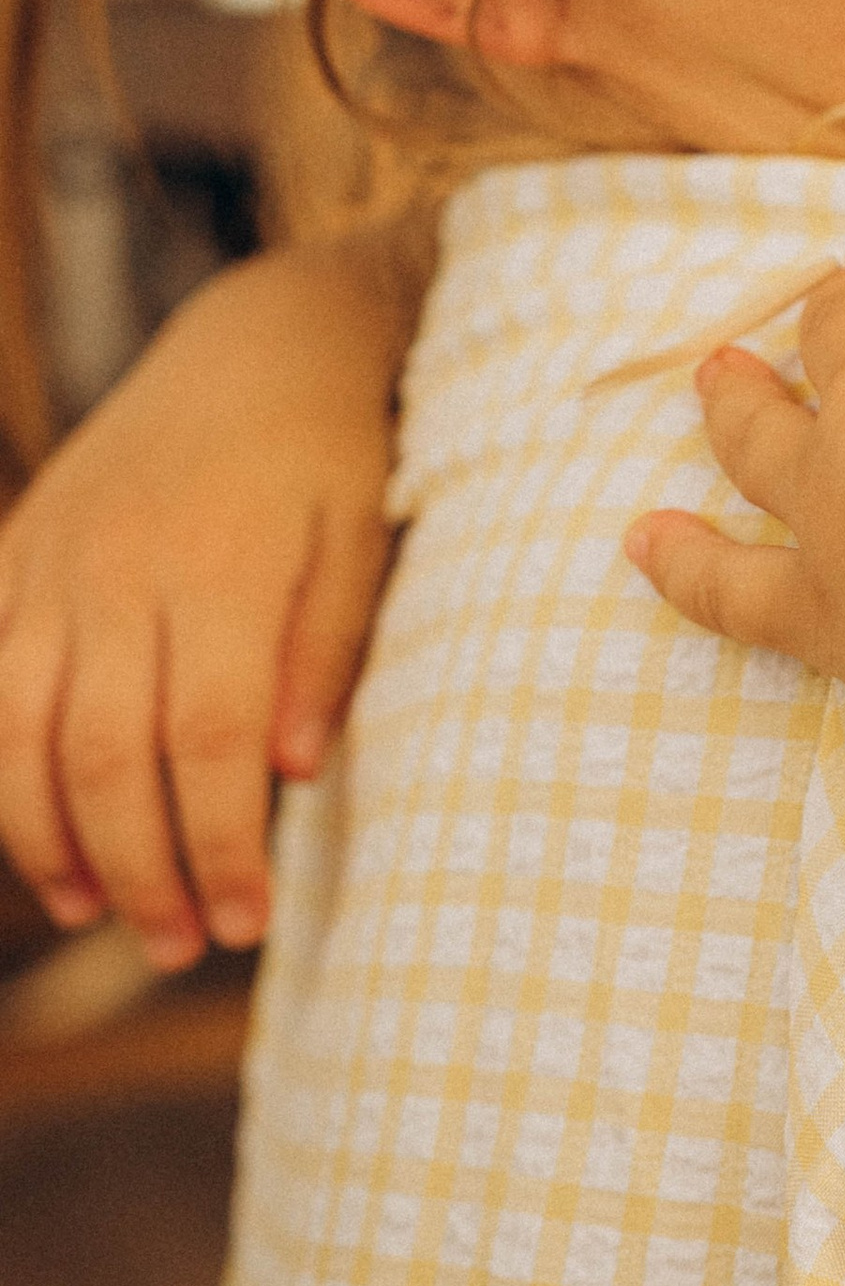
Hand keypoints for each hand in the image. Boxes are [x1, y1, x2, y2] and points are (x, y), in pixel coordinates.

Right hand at [0, 242, 403, 964]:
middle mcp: (118, 568)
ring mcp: (52, 560)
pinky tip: (41, 839)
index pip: (208, 742)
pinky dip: (1, 770)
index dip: (221, 845)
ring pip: (20, 731)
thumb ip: (327, 651)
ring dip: (52, 841)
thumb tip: (294, 772)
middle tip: (184, 946)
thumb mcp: (368, 536)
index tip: (249, 922)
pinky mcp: (16, 552)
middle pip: (104, 756)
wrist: (263, 338)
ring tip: (103, 912)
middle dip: (140, 870)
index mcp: (219, 565)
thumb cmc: (337, 450)